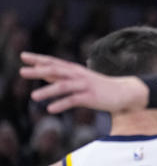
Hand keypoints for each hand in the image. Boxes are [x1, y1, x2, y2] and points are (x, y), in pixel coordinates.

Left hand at [20, 52, 147, 113]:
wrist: (124, 92)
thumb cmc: (99, 86)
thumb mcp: (79, 78)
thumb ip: (60, 75)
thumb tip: (41, 71)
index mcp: (74, 70)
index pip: (53, 62)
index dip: (38, 59)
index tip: (23, 56)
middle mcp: (78, 75)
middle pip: (56, 71)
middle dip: (38, 71)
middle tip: (22, 72)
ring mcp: (85, 86)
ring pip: (63, 86)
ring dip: (48, 91)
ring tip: (33, 96)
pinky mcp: (91, 97)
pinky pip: (74, 100)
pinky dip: (61, 104)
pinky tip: (51, 109)